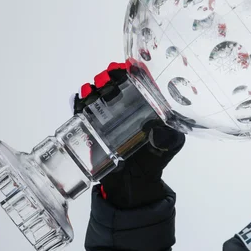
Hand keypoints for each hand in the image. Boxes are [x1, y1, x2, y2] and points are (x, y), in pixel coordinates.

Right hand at [73, 62, 184, 208]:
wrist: (134, 183)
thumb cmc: (155, 159)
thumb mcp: (170, 146)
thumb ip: (168, 139)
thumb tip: (155, 132)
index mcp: (147, 104)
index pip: (139, 79)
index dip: (134, 69)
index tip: (129, 66)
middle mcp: (126, 104)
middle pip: (116, 80)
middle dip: (112, 75)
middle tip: (111, 78)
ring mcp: (108, 114)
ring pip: (98, 91)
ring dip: (96, 86)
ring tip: (97, 90)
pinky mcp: (93, 126)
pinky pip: (83, 110)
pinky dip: (80, 101)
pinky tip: (81, 99)